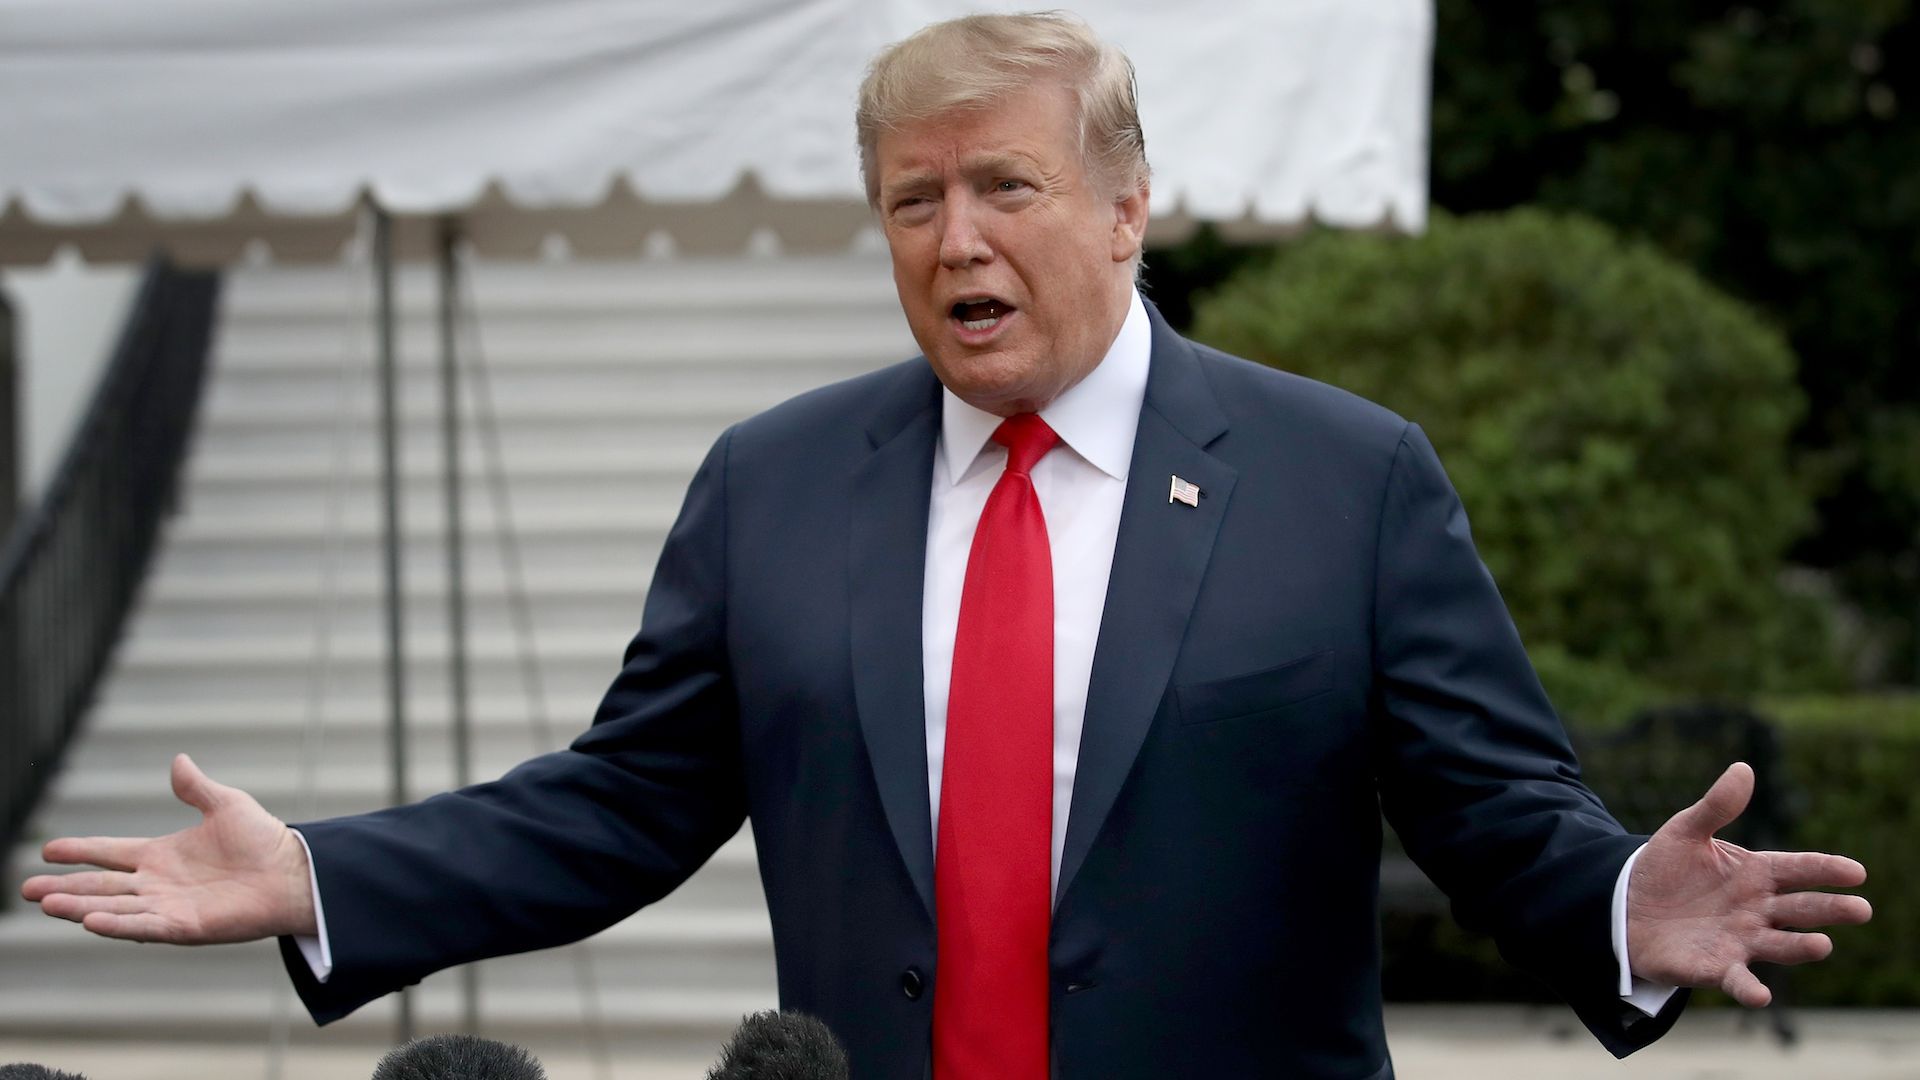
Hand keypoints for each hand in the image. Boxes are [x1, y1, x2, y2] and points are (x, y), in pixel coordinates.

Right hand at [19, 753, 317, 942]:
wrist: (294, 872)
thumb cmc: (264, 840)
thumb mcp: (226, 805)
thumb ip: (196, 788)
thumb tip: (178, 760)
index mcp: (162, 855)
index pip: (110, 853)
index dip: (80, 851)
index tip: (48, 849)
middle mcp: (158, 884)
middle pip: (101, 886)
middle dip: (64, 888)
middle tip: (28, 889)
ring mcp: (169, 907)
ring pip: (114, 907)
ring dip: (80, 907)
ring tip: (47, 904)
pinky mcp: (185, 926)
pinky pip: (144, 926)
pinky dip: (118, 924)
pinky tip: (90, 920)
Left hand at [1627, 761, 1870, 1005]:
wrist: (1625, 906)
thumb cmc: (1664, 869)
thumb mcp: (1685, 831)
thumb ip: (1716, 805)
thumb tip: (1743, 768)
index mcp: (1755, 874)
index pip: (1798, 869)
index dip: (1826, 870)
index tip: (1856, 872)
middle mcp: (1757, 910)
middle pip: (1801, 909)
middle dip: (1831, 909)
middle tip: (1861, 909)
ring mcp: (1741, 940)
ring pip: (1780, 945)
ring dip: (1801, 946)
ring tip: (1822, 944)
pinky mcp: (1716, 967)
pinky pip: (1738, 979)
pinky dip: (1750, 988)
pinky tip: (1760, 996)